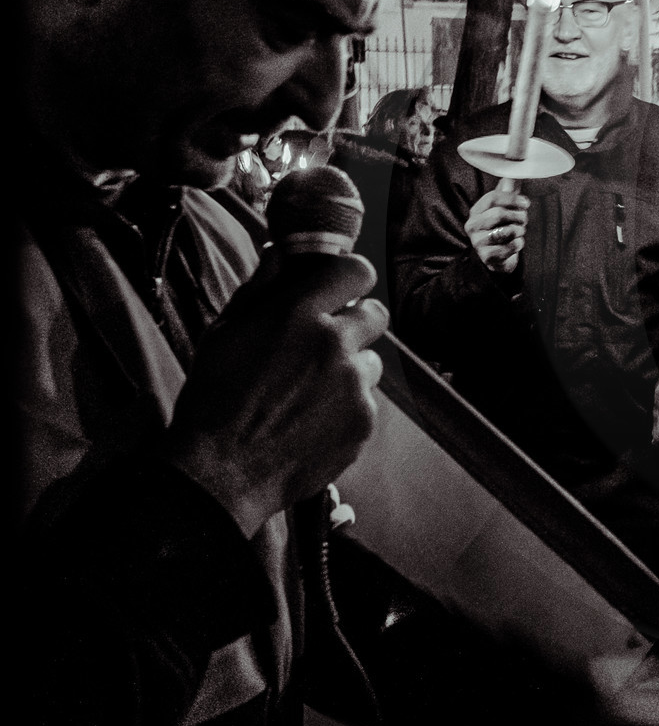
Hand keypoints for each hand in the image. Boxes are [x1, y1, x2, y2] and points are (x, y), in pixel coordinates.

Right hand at [165, 253, 388, 538]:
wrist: (220, 470)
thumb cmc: (214, 399)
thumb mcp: (226, 331)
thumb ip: (262, 288)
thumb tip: (282, 255)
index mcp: (298, 314)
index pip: (356, 270)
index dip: (350, 278)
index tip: (341, 289)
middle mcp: (334, 343)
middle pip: (376, 314)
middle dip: (356, 323)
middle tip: (329, 341)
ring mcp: (353, 384)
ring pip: (371, 361)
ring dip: (350, 370)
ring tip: (309, 391)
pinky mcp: (363, 420)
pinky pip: (366, 401)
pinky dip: (346, 407)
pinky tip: (311, 420)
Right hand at [466, 186, 527, 274]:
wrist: (498, 257)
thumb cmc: (502, 228)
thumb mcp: (504, 207)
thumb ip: (509, 189)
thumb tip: (513, 167)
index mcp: (476, 211)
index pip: (493, 197)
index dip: (513, 199)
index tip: (526, 203)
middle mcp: (472, 225)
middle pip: (499, 214)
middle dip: (518, 216)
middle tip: (524, 220)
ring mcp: (478, 242)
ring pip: (506, 231)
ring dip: (519, 230)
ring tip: (519, 231)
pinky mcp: (487, 256)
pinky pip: (510, 246)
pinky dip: (519, 244)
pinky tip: (517, 243)